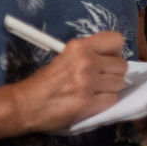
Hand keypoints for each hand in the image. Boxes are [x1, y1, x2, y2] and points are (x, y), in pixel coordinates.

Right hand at [12, 31, 127, 132]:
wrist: (24, 105)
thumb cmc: (45, 82)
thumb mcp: (66, 57)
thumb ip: (89, 53)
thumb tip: (113, 57)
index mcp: (79, 47)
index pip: (117, 40)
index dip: (114, 52)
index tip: (107, 59)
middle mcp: (86, 62)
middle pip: (122, 65)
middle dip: (113, 73)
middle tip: (99, 79)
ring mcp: (87, 83)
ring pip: (120, 83)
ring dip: (110, 89)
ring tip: (94, 91)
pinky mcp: (87, 103)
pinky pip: (112, 100)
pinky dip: (105, 103)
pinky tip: (91, 103)